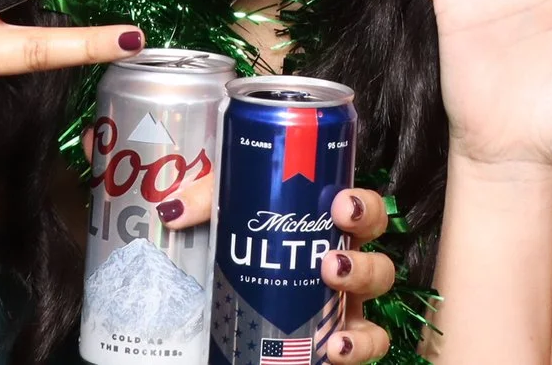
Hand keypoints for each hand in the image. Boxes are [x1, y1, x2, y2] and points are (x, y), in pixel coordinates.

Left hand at [165, 180, 392, 359]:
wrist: (224, 311)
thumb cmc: (239, 248)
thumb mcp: (225, 215)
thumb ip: (206, 203)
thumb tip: (173, 211)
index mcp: (327, 231)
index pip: (362, 212)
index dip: (363, 206)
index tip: (341, 204)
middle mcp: (345, 267)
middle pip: (378, 259)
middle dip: (362, 261)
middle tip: (329, 263)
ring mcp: (345, 307)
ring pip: (377, 302)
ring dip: (361, 301)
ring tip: (333, 301)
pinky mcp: (338, 340)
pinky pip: (369, 345)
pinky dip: (360, 347)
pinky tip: (336, 348)